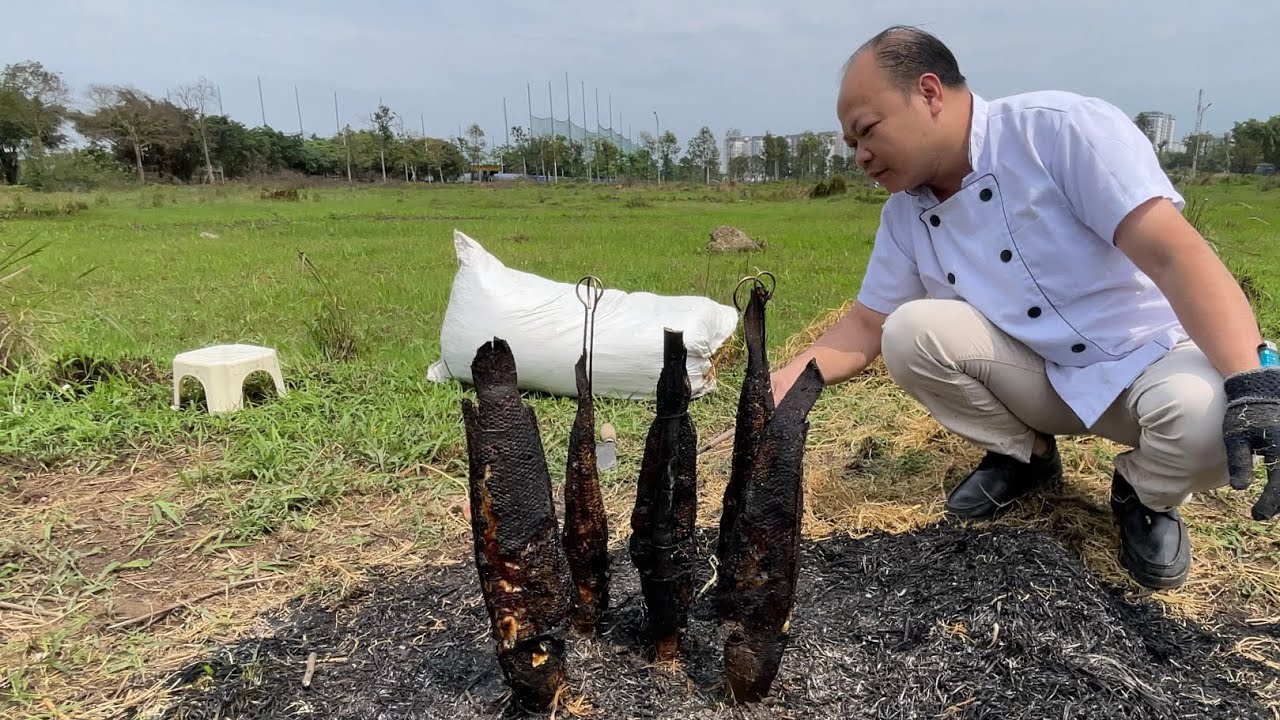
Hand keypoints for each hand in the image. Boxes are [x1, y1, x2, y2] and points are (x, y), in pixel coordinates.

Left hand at [1223, 366, 1279, 519]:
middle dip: (1279, 502)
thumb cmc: (1244, 413)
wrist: (1260, 388)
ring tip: (1271, 504)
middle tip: (1265, 513)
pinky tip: (1275, 488)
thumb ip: (1239, 463)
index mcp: (1279, 450)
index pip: (1278, 486)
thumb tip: (1240, 489)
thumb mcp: (1236, 437)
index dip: (1269, 504)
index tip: (1257, 516)